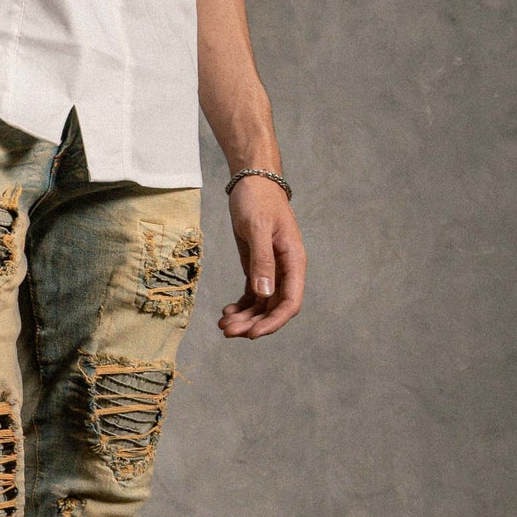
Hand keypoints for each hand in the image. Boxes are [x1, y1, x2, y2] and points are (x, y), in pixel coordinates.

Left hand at [219, 176, 306, 339]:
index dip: (273, 322)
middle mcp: (285, 269)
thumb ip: (262, 260)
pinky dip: (241, 306)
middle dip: (252, 324)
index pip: (290, 302)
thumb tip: (264, 293)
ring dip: (244, 318)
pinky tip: (227, 312)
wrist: (252, 182)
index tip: (252, 334)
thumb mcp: (258, 228)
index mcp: (293, 261)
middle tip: (227, 331)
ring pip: (262, 305)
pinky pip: (252, 295)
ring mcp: (272, 270)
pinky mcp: (257, 267)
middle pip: (274, 308)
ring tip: (223, 324)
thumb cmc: (258, 200)